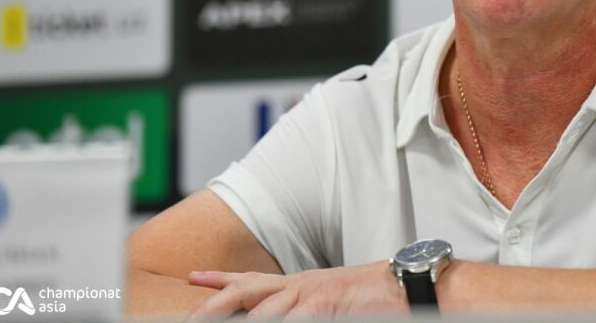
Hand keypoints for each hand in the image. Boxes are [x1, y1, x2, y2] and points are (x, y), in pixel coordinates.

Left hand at [187, 261, 408, 318]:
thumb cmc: (374, 295)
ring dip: (240, 320)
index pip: (253, 279)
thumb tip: (289, 312)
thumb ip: (307, 306)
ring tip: (206, 322)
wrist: (406, 284)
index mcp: (301, 283)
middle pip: (246, 290)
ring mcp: (310, 294)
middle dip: (214, 302)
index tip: (194, 278)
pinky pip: (291, 320)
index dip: (221, 280)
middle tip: (189, 314)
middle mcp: (300, 284)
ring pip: (261, 310)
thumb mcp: (332, 300)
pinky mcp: (324, 305)